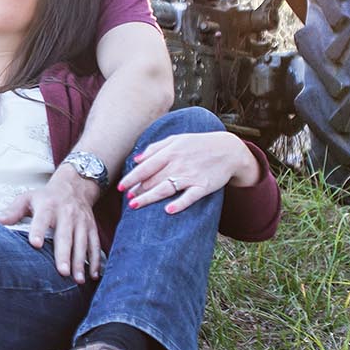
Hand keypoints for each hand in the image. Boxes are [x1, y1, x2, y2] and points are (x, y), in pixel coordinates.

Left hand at [0, 166, 103, 282]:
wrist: (74, 185)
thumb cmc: (46, 197)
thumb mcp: (28, 198)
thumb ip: (14, 211)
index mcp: (48, 206)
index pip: (42, 219)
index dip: (38, 230)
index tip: (35, 244)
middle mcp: (66, 214)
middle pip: (65, 236)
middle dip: (64, 254)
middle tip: (62, 272)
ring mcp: (81, 221)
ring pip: (82, 243)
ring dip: (81, 262)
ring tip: (77, 279)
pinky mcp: (91, 227)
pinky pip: (95, 245)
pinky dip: (96, 260)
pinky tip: (93, 275)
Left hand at [117, 131, 257, 214]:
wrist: (229, 150)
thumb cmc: (199, 144)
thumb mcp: (177, 139)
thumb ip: (155, 148)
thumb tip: (135, 160)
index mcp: (170, 152)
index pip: (145, 167)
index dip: (131, 178)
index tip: (120, 188)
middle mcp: (178, 164)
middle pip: (153, 180)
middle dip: (137, 190)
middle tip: (126, 199)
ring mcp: (191, 176)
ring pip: (166, 188)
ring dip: (149, 197)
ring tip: (135, 205)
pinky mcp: (203, 187)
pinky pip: (190, 197)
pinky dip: (179, 204)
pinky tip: (168, 210)